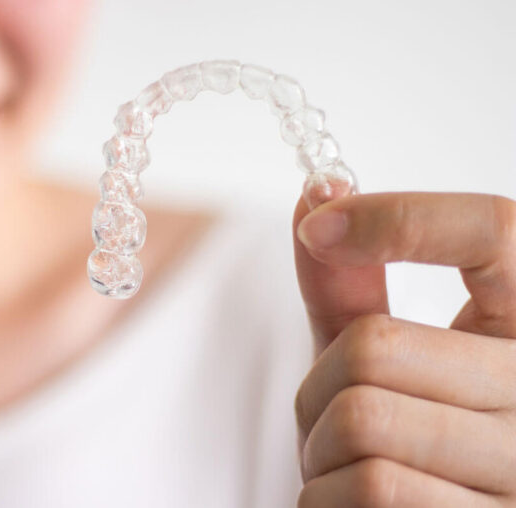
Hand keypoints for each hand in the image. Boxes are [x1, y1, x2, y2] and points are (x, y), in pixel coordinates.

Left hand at [293, 192, 515, 506]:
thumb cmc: (398, 435)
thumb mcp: (376, 354)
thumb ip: (349, 284)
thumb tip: (314, 194)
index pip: (494, 230)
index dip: (400, 216)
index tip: (322, 223)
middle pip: (376, 344)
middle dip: (318, 381)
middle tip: (329, 411)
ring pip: (362, 419)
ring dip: (318, 445)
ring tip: (342, 462)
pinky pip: (368, 489)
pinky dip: (324, 496)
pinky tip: (351, 504)